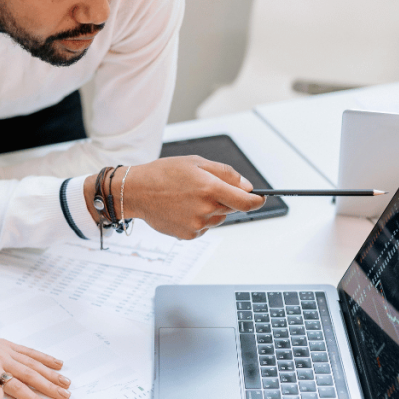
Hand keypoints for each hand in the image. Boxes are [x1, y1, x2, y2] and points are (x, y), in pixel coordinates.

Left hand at [0, 317, 69, 398]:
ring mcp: (5, 352)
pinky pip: (28, 352)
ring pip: (33, 365)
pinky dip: (43, 358)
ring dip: (51, 374)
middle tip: (65, 397)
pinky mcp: (6, 345)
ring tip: (66, 383)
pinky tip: (57, 363)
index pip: (17, 388)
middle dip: (49, 388)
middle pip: (30, 376)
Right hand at [85, 156, 264, 239]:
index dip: (257, 201)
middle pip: (231, 209)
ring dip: (211, 209)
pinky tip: (182, 209)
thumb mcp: (197, 163)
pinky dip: (199, 219)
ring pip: (218, 218)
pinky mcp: (189, 235)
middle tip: (204, 189)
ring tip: (188, 198)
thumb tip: (247, 187)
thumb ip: (226, 174)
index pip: (246, 201)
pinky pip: (204, 227)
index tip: (261, 199)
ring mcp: (197, 225)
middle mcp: (205, 209)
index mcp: (210, 188)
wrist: (137, 191)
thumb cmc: (164, 173)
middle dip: (225, 199)